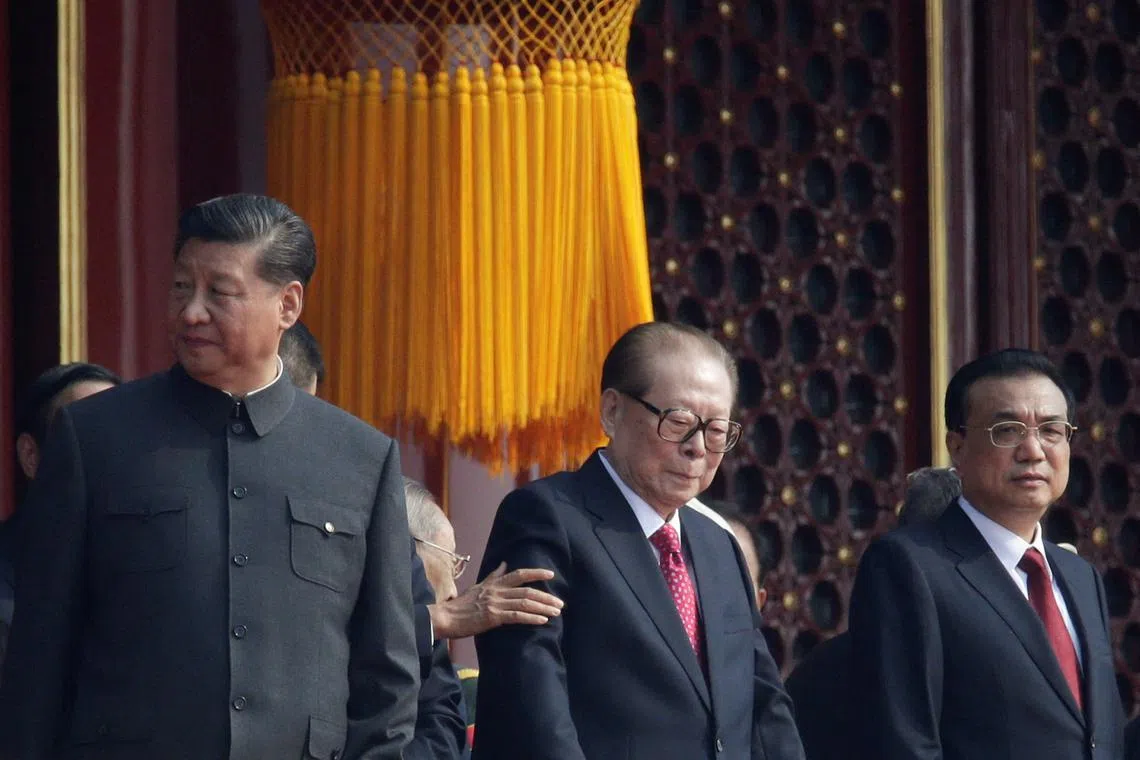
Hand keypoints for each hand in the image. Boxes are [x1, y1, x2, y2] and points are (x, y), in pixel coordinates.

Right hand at [428, 563, 563, 638]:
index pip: (519, 574)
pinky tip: (542, 620)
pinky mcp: (492, 617)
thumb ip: (493, 576)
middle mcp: (496, 591)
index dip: (536, 573)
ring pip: (525, 602)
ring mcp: (495, 604)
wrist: (445, 617)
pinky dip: (531, 617)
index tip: (551, 575)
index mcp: (494, 584)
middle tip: (560, 603)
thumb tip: (504, 564)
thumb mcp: (478, 586)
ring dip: (543, 607)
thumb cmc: (461, 605)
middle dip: (546, 597)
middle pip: (527, 590)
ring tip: (556, 612)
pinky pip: (517, 616)